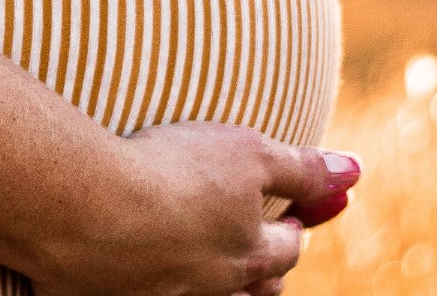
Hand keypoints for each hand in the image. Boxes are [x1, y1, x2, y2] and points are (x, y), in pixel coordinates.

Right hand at [27, 121, 360, 295]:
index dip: (292, 227)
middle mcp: (208, 286)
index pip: (286, 246)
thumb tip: (356, 172)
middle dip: (263, 272)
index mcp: (246, 252)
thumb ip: (302, 167)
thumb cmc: (169, 174)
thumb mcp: (248, 154)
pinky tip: (139, 268)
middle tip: (261, 259)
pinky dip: (149, 283)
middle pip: (250, 289)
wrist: (80, 209)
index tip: (292, 214)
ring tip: (211, 270)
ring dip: (213, 284)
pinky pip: (140, 294)